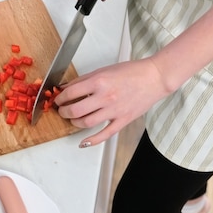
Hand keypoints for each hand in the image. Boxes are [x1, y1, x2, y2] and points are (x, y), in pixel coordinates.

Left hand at [54, 58, 170, 146]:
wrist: (154, 77)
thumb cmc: (131, 72)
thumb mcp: (103, 70)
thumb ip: (83, 80)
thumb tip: (66, 88)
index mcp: (99, 81)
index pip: (70, 93)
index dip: (60, 98)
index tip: (58, 100)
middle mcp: (105, 97)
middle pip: (75, 110)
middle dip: (63, 112)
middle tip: (62, 110)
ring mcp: (114, 110)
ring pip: (86, 123)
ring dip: (74, 123)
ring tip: (73, 119)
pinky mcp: (123, 120)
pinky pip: (104, 134)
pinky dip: (92, 141)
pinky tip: (83, 142)